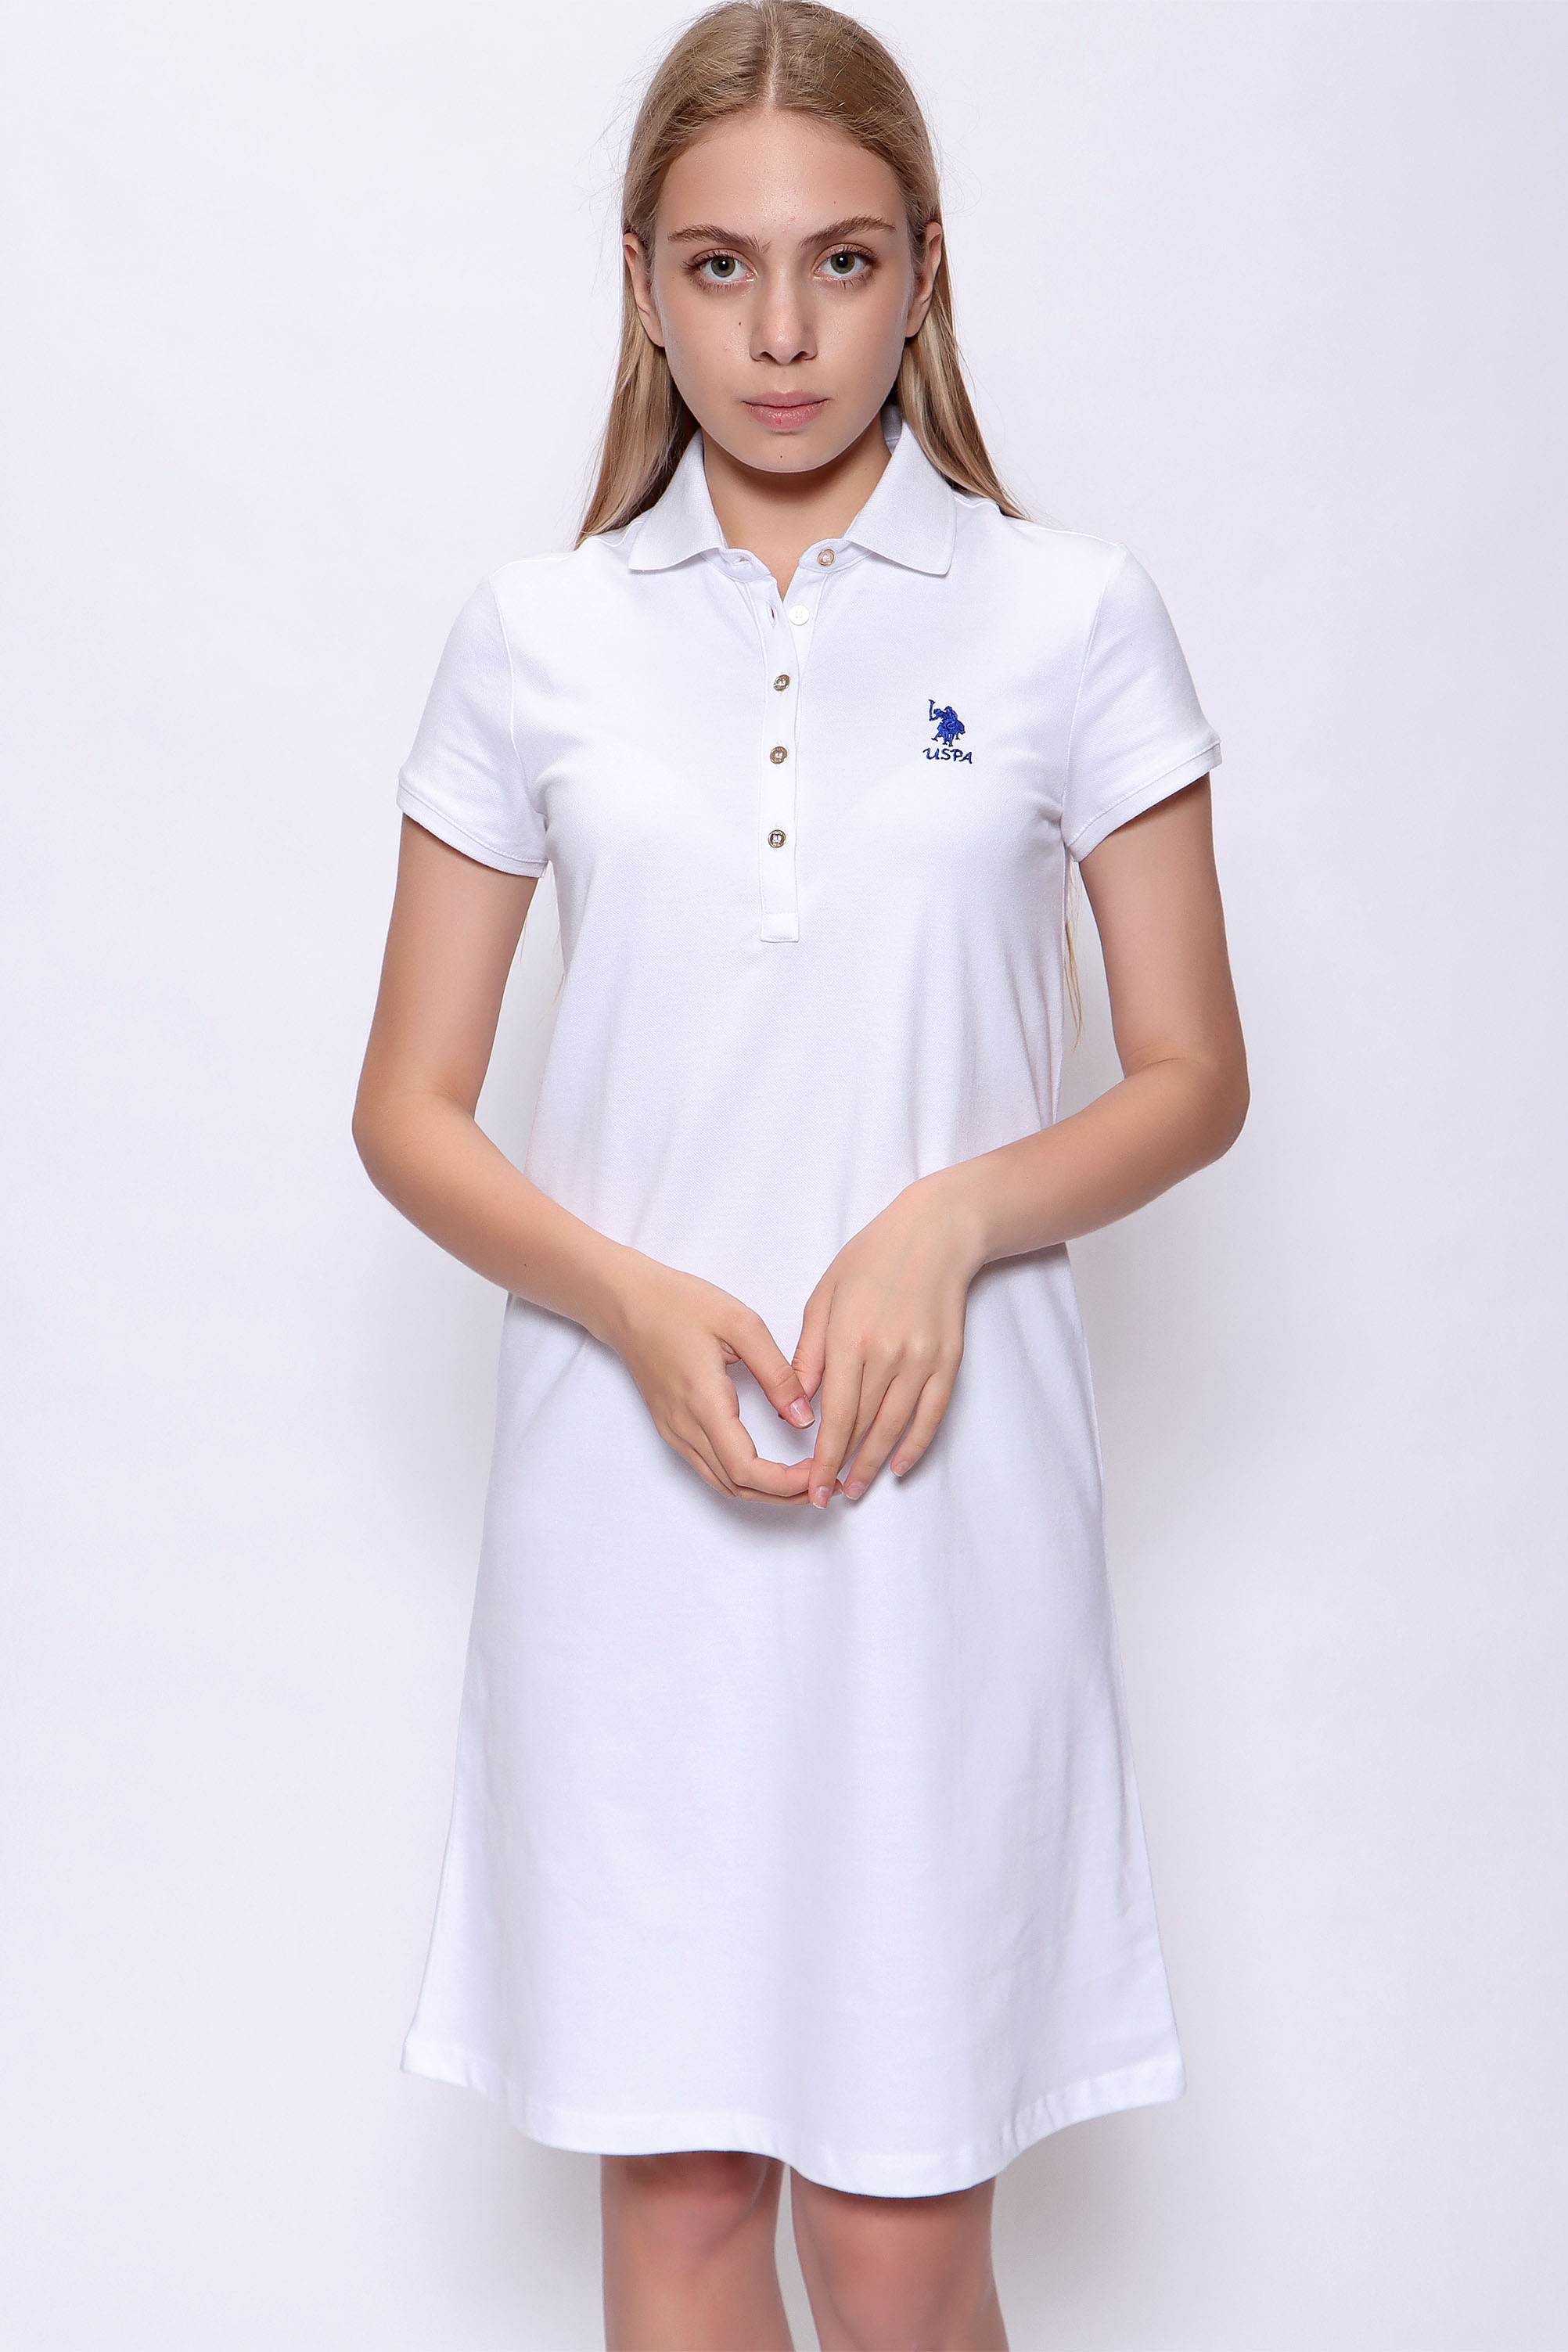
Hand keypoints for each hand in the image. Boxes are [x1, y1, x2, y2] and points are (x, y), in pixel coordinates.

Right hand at [605, 1252, 818, 1502]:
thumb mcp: (740, 1323)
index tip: (817, 1471)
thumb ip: (776, 1372)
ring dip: (764, 1490)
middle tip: (821, 1481)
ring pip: (722, 1483)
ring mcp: (674, 1431)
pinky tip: (768, 1465)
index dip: (785, 1483)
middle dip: (783, 1494)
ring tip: (802, 1477)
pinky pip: (709, 1468)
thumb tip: (804, 1417)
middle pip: (736, 1487)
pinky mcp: (671, 1427)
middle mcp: (684, 1427)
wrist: (625, 1301)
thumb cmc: (679, 1303)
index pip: (746, 1469)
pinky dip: (742, 1477)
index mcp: (704, 1402)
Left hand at [791, 1172, 985, 1507]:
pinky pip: (931, 1414)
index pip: (833, 1415)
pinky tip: (900, 1465)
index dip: (823, 1458)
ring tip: (856, 1488)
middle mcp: (887, 1355)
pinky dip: (916, 1444)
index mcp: (850, 1339)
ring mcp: (921, 1360)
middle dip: (842, 1466)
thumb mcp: (824, 1296)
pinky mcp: (948, 1361)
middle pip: (863, 1426)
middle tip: (825, 1497)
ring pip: (896, 1427)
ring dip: (875, 1463)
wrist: (936, 1234)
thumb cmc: (871, 1259)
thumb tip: (798, 1404)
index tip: (812, 1487)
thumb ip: (810, 1352)